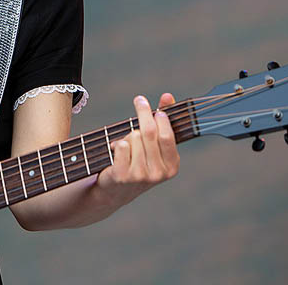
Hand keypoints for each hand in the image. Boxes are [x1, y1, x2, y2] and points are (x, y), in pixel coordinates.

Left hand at [95, 93, 179, 208]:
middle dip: (143, 112)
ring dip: (127, 135)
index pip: (167, 135)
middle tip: (139, 100)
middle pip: (149, 132)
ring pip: (133, 137)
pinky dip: (116, 143)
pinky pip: (121, 145)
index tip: (154, 106)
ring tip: (125, 145)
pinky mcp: (122, 176)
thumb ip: (163, 120)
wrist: (116, 190)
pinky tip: (115, 153)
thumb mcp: (153, 144)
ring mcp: (140, 176)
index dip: (160, 116)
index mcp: (172, 166)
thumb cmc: (137, 161)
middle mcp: (159, 173)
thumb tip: (168, 96)